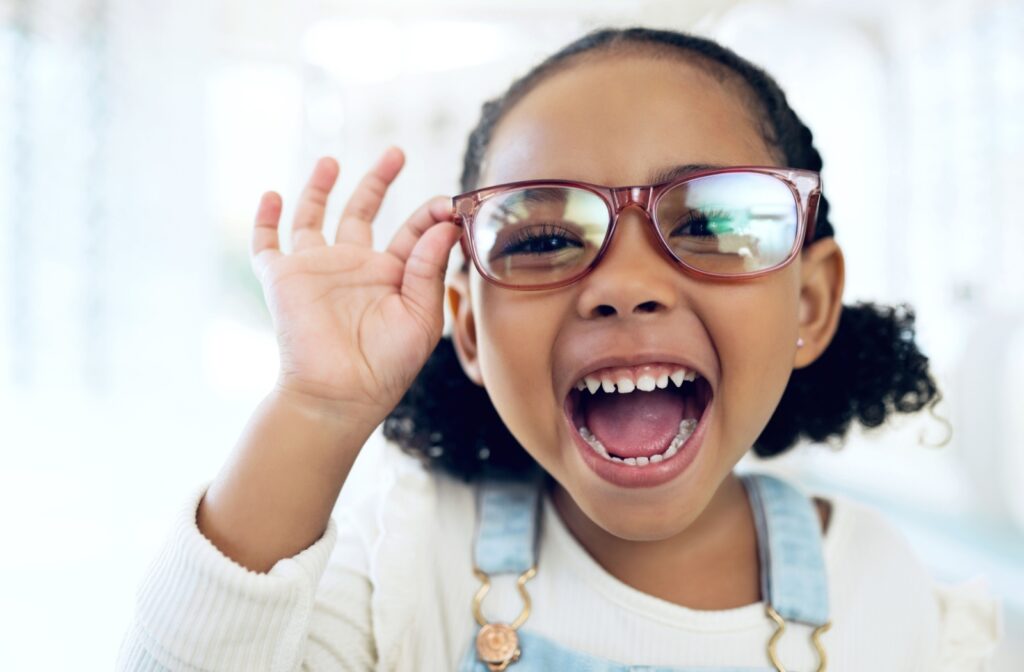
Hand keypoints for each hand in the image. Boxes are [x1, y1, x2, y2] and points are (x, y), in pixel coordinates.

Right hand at [250, 147, 461, 422]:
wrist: (338, 394)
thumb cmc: (386, 366)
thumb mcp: (420, 318)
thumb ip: (429, 269)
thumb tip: (445, 225)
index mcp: (391, 276)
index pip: (412, 233)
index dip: (430, 216)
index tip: (448, 204)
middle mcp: (354, 267)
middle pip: (363, 212)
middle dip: (378, 182)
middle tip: (397, 152)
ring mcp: (316, 270)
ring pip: (314, 218)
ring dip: (321, 188)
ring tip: (331, 161)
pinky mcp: (282, 278)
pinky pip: (266, 243)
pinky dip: (264, 219)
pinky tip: (272, 196)